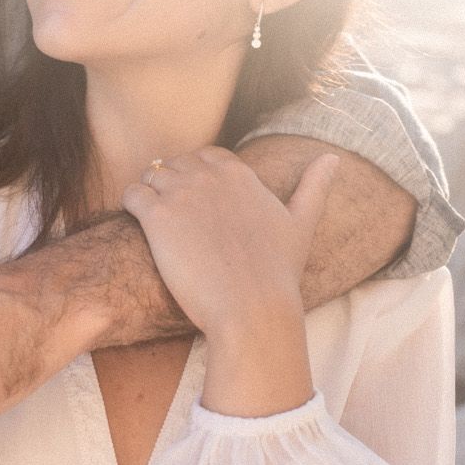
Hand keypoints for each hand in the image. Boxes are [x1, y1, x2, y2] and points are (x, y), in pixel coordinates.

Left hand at [121, 147, 340, 337]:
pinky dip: (130, 203)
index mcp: (240, 175)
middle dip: (171, 181)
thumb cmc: (277, 273)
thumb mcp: (301, 225)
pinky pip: (132, 194)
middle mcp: (210, 177)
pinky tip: (139, 223)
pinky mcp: (158, 217)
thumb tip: (334, 158)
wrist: (251, 308)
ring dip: (150, 191)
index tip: (196, 198)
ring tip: (154, 218)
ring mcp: (182, 194)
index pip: (207, 156)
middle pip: (176, 163)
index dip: (198, 174)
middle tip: (173, 213)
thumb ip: (314, 187)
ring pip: (151, 174)